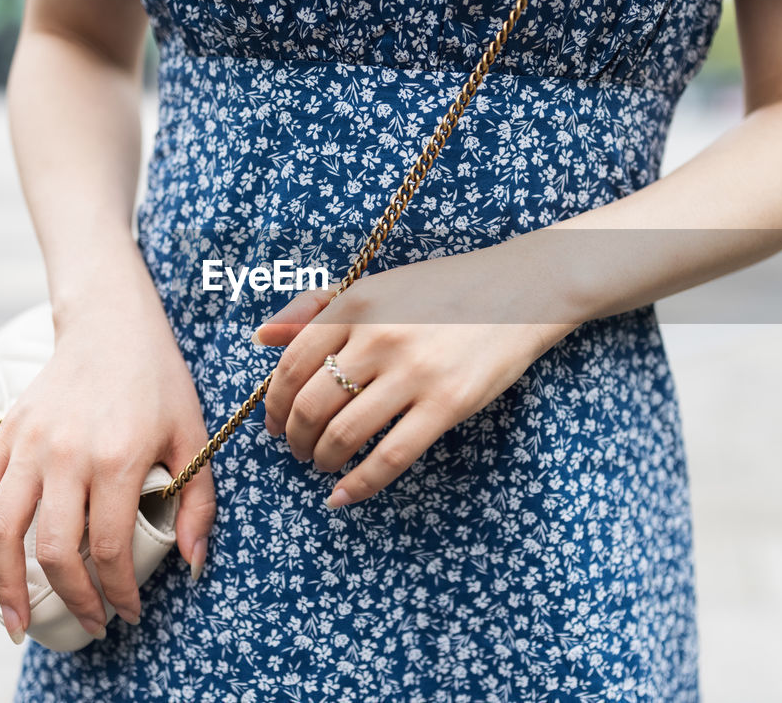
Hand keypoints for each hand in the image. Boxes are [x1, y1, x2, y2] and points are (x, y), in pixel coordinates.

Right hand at [0, 297, 214, 644]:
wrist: (112, 325)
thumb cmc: (159, 382)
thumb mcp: (194, 436)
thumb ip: (198, 501)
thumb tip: (193, 564)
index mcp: (116, 458)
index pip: (111, 547)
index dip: (118, 591)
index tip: (129, 613)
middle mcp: (65, 455)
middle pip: (56, 549)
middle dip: (72, 599)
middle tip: (90, 623)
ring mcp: (29, 445)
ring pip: (4, 530)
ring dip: (7, 585)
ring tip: (18, 623)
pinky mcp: (6, 435)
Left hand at [259, 236, 577, 507]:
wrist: (520, 291)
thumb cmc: (442, 290)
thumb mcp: (377, 286)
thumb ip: (316, 307)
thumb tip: (261, 336)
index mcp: (356, 303)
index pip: (292, 364)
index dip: (274, 403)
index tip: (274, 422)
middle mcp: (379, 336)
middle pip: (311, 404)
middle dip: (294, 437)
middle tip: (296, 449)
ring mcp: (414, 372)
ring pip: (344, 434)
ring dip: (322, 459)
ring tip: (323, 464)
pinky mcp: (448, 403)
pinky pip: (391, 457)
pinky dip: (360, 484)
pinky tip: (344, 496)